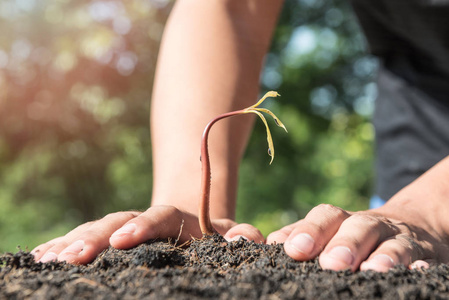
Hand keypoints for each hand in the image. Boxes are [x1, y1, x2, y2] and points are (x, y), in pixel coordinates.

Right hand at [31, 205, 263, 263]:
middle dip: (93, 238)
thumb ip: (243, 235)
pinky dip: (62, 245)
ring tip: (46, 260)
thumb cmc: (214, 233)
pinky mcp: (110, 238)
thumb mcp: (233, 232)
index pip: (156, 217)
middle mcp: (143, 219)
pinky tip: (39, 257)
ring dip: (70, 243)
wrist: (192, 219)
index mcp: (174, 217)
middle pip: (115, 222)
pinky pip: (84, 239)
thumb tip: (241, 240)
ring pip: (94, 230)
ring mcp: (124, 227)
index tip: (121, 241)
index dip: (139, 227)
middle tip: (70, 258)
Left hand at [267, 203, 448, 271]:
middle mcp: (369, 225)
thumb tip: (263, 242)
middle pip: (358, 226)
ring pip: (393, 242)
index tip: (293, 249)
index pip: (324, 217)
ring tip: (371, 270)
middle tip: (331, 263)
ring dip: (383, 255)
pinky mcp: (424, 253)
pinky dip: (419, 264)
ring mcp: (398, 238)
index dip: (309, 229)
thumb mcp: (328, 232)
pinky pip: (424, 257)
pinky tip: (417, 271)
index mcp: (341, 221)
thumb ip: (299, 236)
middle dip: (344, 243)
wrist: (410, 224)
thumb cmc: (354, 235)